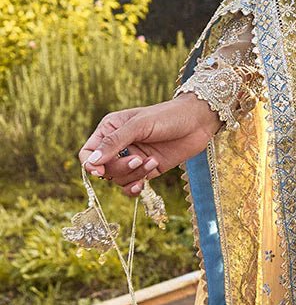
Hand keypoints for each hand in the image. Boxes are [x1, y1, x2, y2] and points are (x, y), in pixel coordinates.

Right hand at [79, 95, 221, 194]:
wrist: (198, 122)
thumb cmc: (168, 116)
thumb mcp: (139, 125)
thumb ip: (115, 142)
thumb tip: (92, 161)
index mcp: (111, 129)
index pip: (88, 152)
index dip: (90, 164)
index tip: (99, 170)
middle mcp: (119, 145)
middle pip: (104, 169)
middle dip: (120, 169)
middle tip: (139, 159)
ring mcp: (134, 158)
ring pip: (119, 179)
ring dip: (133, 176)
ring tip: (151, 162)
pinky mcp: (148, 170)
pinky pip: (132, 186)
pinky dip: (136, 188)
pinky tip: (145, 182)